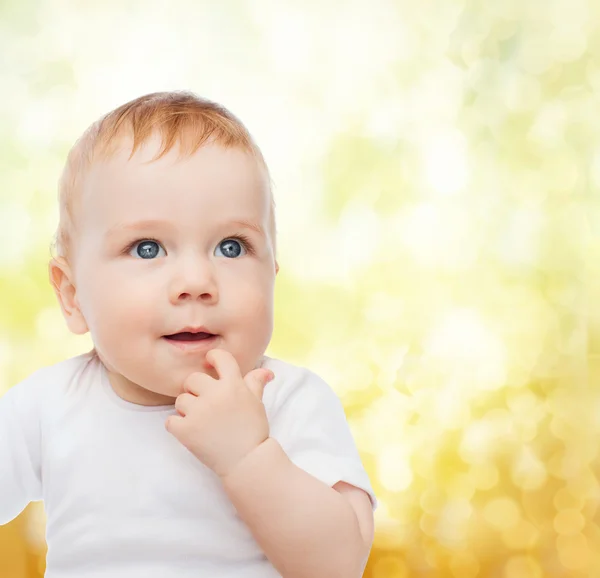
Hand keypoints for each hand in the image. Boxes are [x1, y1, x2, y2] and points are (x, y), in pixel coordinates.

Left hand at [165, 348, 274, 478]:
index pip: (219, 357)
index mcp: (233, 385)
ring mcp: (199, 412)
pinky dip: (177, 427)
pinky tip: (190, 432)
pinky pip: (170, 421)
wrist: (247, 461)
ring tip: (201, 421)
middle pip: (192, 379)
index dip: (213, 358)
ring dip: (187, 409)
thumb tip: (266, 372)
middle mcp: (215, 395)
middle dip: (196, 390)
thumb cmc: (253, 431)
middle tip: (206, 404)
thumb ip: (256, 383)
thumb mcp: (257, 403)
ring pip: (180, 400)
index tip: (210, 364)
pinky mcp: (186, 431)